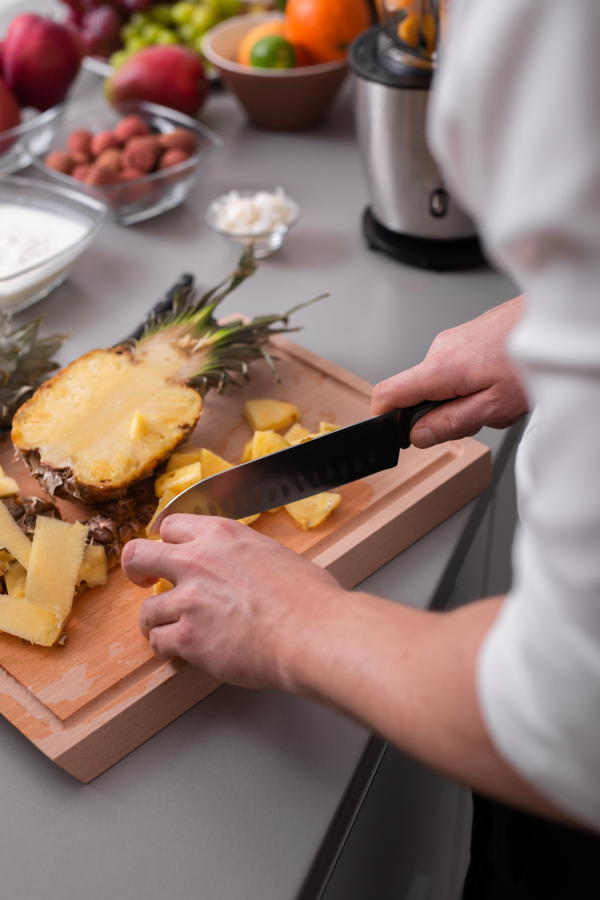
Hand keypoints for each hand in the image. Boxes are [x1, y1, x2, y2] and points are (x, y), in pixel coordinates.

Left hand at [121, 514, 345, 688]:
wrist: (313, 632)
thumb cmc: (309, 598)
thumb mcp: (274, 554)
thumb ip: (243, 556)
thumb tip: (241, 568)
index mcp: (221, 535)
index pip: (171, 526)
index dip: (167, 542)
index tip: (169, 554)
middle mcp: (198, 561)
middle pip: (138, 554)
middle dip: (136, 569)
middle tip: (144, 581)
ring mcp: (189, 599)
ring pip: (146, 610)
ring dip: (156, 622)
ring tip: (169, 630)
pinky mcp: (187, 637)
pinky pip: (159, 642)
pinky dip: (167, 649)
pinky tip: (180, 652)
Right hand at [371, 295, 528, 446]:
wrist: (559, 318)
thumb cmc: (534, 358)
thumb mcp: (494, 407)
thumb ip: (450, 423)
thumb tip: (418, 435)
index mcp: (441, 367)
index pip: (388, 392)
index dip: (386, 418)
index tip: (396, 434)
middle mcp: (440, 348)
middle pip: (420, 393)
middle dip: (444, 413)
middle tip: (481, 416)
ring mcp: (453, 339)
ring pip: (443, 383)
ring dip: (466, 398)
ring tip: (501, 395)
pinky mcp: (467, 336)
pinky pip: (459, 369)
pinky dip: (477, 382)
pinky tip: (503, 380)